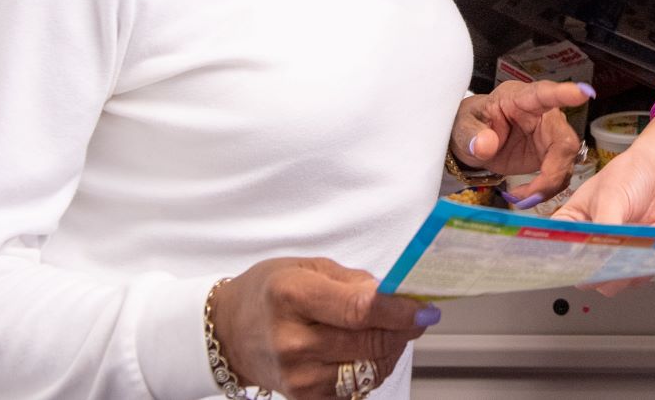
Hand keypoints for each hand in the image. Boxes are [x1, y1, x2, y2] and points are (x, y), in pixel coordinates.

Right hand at [209, 258, 438, 398]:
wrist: (229, 332)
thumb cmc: (269, 292)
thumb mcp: (308, 267)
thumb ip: (354, 281)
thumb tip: (397, 294)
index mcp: (293, 296)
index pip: (360, 310)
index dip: (400, 311)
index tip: (425, 308)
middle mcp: (294, 341)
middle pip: (370, 342)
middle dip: (403, 329)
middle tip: (415, 315)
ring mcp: (298, 376)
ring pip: (370, 369)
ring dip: (390, 350)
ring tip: (388, 331)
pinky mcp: (304, 398)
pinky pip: (357, 388)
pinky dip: (371, 368)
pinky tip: (366, 351)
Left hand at [449, 79, 592, 207]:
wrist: (473, 142)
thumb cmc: (471, 124)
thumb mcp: (463, 126)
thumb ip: (472, 134)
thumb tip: (486, 145)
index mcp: (519, 98)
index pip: (543, 94)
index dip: (563, 94)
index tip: (582, 93)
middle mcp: (542, 114)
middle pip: (564, 139)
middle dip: (554, 170)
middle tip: (534, 193)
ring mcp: (549, 135)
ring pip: (566, 159)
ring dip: (549, 184)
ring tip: (523, 198)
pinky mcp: (550, 155)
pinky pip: (559, 174)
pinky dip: (545, 190)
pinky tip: (526, 197)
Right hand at [555, 108, 654, 296]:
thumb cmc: (631, 173)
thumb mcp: (609, 197)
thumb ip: (603, 228)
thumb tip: (600, 257)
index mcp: (574, 223)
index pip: (560, 250)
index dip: (564, 262)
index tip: (576, 265)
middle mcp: (593, 241)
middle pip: (585, 273)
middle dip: (595, 274)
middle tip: (605, 266)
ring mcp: (617, 250)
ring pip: (612, 281)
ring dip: (620, 278)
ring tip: (628, 262)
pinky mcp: (640, 255)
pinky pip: (638, 276)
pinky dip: (642, 273)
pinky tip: (645, 258)